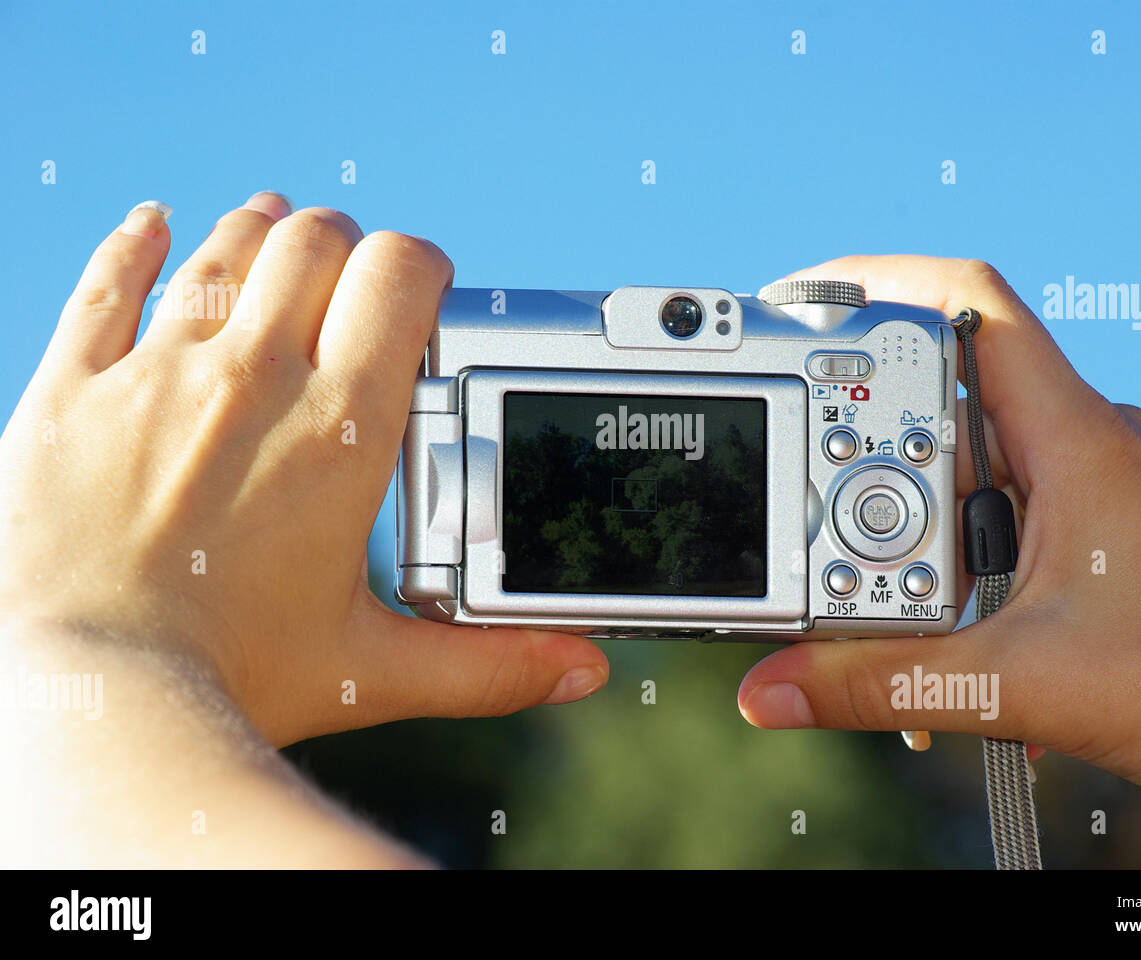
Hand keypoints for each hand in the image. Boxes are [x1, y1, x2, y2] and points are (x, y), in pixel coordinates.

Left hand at [0, 194, 608, 747]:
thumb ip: (491, 665)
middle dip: (346, 251)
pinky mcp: (69, 392)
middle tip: (351, 289)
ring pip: (222, 248)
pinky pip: (106, 283)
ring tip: (278, 242)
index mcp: (340, 433)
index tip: (424, 295)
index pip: (400, 277)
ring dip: (261, 235)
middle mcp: (251, 381)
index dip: (422, 267)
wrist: (88, 701)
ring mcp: (154, 376)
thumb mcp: (373, 667)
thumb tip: (585, 667)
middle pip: (316, 242)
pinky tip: (157, 224)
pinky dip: (137, 243)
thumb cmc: (232, 683)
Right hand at [737, 256, 1140, 820]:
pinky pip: (998, 516)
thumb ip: (884, 685)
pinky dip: (954, 563)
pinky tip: (943, 631)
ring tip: (882, 593)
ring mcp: (1092, 482)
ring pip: (968, 468)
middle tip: (814, 506)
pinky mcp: (1095, 525)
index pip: (969, 304)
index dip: (878, 282)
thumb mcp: (1020, 686)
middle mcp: (1083, 441)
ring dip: (911, 525)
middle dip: (868, 452)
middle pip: (943, 398)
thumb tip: (773, 690)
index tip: (798, 302)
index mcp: (1074, 438)